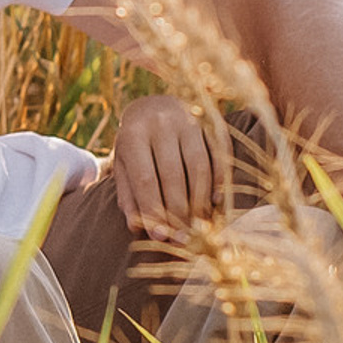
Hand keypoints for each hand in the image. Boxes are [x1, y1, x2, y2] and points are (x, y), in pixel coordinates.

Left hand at [108, 95, 232, 236]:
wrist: (152, 105)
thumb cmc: (135, 143)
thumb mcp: (123, 165)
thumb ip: (128, 194)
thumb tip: (136, 227)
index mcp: (133, 134)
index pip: (145, 179)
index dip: (153, 210)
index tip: (160, 237)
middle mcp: (161, 123)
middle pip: (174, 175)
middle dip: (179, 211)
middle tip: (183, 237)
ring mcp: (188, 120)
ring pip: (199, 166)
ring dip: (200, 200)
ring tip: (198, 224)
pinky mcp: (210, 121)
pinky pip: (219, 154)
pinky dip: (219, 180)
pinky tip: (215, 201)